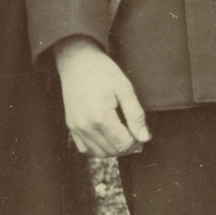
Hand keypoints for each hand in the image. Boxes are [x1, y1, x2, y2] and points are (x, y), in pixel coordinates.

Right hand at [54, 38, 150, 157]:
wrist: (77, 60)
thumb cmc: (102, 71)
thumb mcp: (125, 88)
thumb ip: (135, 115)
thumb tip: (144, 138)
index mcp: (100, 117)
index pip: (123, 145)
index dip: (137, 141)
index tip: (141, 131)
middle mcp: (85, 126)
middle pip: (112, 151)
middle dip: (127, 145)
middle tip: (134, 131)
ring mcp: (76, 128)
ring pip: (99, 153)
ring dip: (113, 148)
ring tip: (121, 132)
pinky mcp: (71, 126)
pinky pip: (85, 149)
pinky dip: (98, 147)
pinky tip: (106, 133)